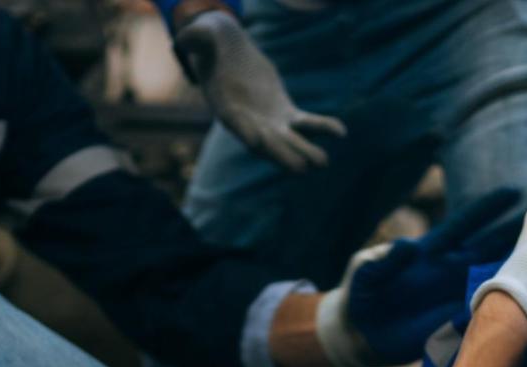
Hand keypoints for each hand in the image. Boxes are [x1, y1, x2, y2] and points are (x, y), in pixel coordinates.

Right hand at [174, 11, 346, 171]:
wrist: (230, 54)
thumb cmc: (213, 44)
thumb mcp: (204, 37)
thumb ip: (197, 39)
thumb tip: (185, 38)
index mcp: (224, 105)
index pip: (234, 122)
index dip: (244, 130)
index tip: (255, 142)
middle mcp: (247, 121)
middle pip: (264, 142)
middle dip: (281, 155)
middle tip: (300, 169)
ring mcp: (268, 121)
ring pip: (287, 140)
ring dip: (305, 151)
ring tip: (323, 162)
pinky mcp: (284, 114)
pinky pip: (305, 124)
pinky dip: (322, 128)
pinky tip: (341, 132)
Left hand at [313, 188, 521, 366]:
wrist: (359, 333)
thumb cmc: (360, 295)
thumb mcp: (366, 274)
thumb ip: (384, 261)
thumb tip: (407, 246)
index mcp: (430, 251)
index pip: (464, 224)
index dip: (487, 209)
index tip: (514, 192)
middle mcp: (449, 269)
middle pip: (491, 247)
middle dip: (516, 233)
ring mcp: (455, 294)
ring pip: (495, 278)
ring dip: (518, 269)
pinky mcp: (454, 320)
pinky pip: (485, 311)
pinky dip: (504, 306)